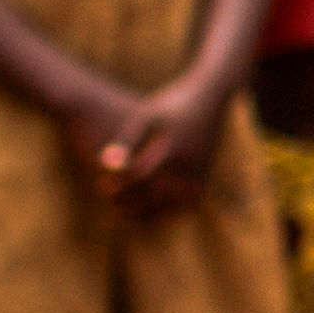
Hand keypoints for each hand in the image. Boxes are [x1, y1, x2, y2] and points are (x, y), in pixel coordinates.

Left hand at [92, 75, 221, 212]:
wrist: (210, 101)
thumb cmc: (171, 106)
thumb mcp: (146, 116)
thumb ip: (125, 141)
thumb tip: (103, 166)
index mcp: (175, 150)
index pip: (139, 177)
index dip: (118, 183)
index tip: (103, 183)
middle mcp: (191, 169)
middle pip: (153, 199)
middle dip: (126, 201)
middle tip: (109, 194)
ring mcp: (200, 179)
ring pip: (166, 210)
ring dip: (141, 211)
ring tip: (121, 200)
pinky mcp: (203, 186)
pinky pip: (176, 208)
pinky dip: (157, 210)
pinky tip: (140, 200)